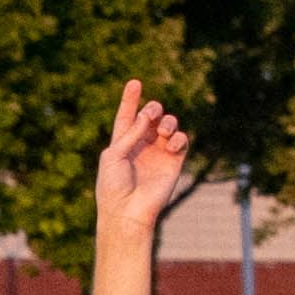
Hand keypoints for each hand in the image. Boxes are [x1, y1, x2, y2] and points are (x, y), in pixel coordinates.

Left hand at [94, 80, 190, 238]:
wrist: (128, 211)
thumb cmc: (113, 186)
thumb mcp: (113, 156)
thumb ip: (130, 133)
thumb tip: (147, 115)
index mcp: (121, 144)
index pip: (127, 118)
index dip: (130, 100)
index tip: (134, 82)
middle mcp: (141, 146)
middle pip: (151, 118)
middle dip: (153, 109)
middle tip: (152, 113)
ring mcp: (158, 153)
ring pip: (168, 126)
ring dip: (168, 122)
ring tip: (164, 130)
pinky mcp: (173, 162)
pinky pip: (181, 141)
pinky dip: (179, 137)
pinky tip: (172, 143)